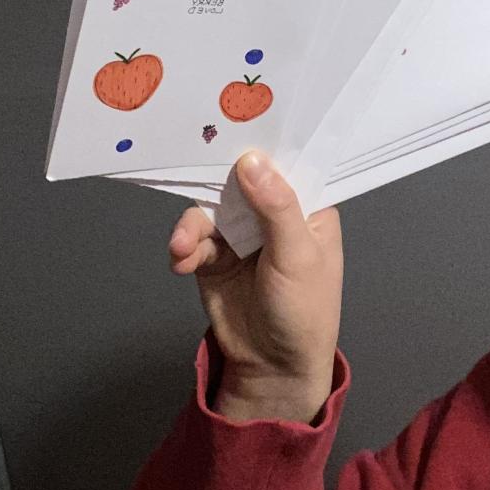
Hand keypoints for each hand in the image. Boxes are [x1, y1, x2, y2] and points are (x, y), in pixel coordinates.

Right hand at [168, 151, 342, 411]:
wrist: (272, 368)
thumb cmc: (304, 310)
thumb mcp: (297, 257)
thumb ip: (276, 208)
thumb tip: (252, 161)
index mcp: (308, 207)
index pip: (287, 164)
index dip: (263, 143)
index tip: (233, 121)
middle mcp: (275, 213)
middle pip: (241, 180)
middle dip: (215, 179)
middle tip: (190, 173)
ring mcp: (243, 233)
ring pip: (212, 207)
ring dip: (192, 224)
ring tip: (182, 246)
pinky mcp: (215, 255)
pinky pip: (194, 237)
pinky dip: (185, 245)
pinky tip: (181, 260)